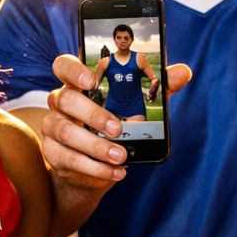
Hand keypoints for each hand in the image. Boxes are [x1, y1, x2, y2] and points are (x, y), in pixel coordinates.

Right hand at [40, 54, 191, 190]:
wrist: (94, 168)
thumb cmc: (113, 127)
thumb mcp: (138, 105)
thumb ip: (158, 87)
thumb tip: (183, 72)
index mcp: (77, 84)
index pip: (63, 65)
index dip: (73, 70)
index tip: (91, 81)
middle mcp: (60, 102)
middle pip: (65, 99)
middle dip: (93, 114)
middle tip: (118, 129)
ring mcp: (53, 128)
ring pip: (66, 132)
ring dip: (96, 146)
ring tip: (121, 156)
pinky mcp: (53, 153)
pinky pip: (70, 158)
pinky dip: (95, 167)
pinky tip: (116, 171)